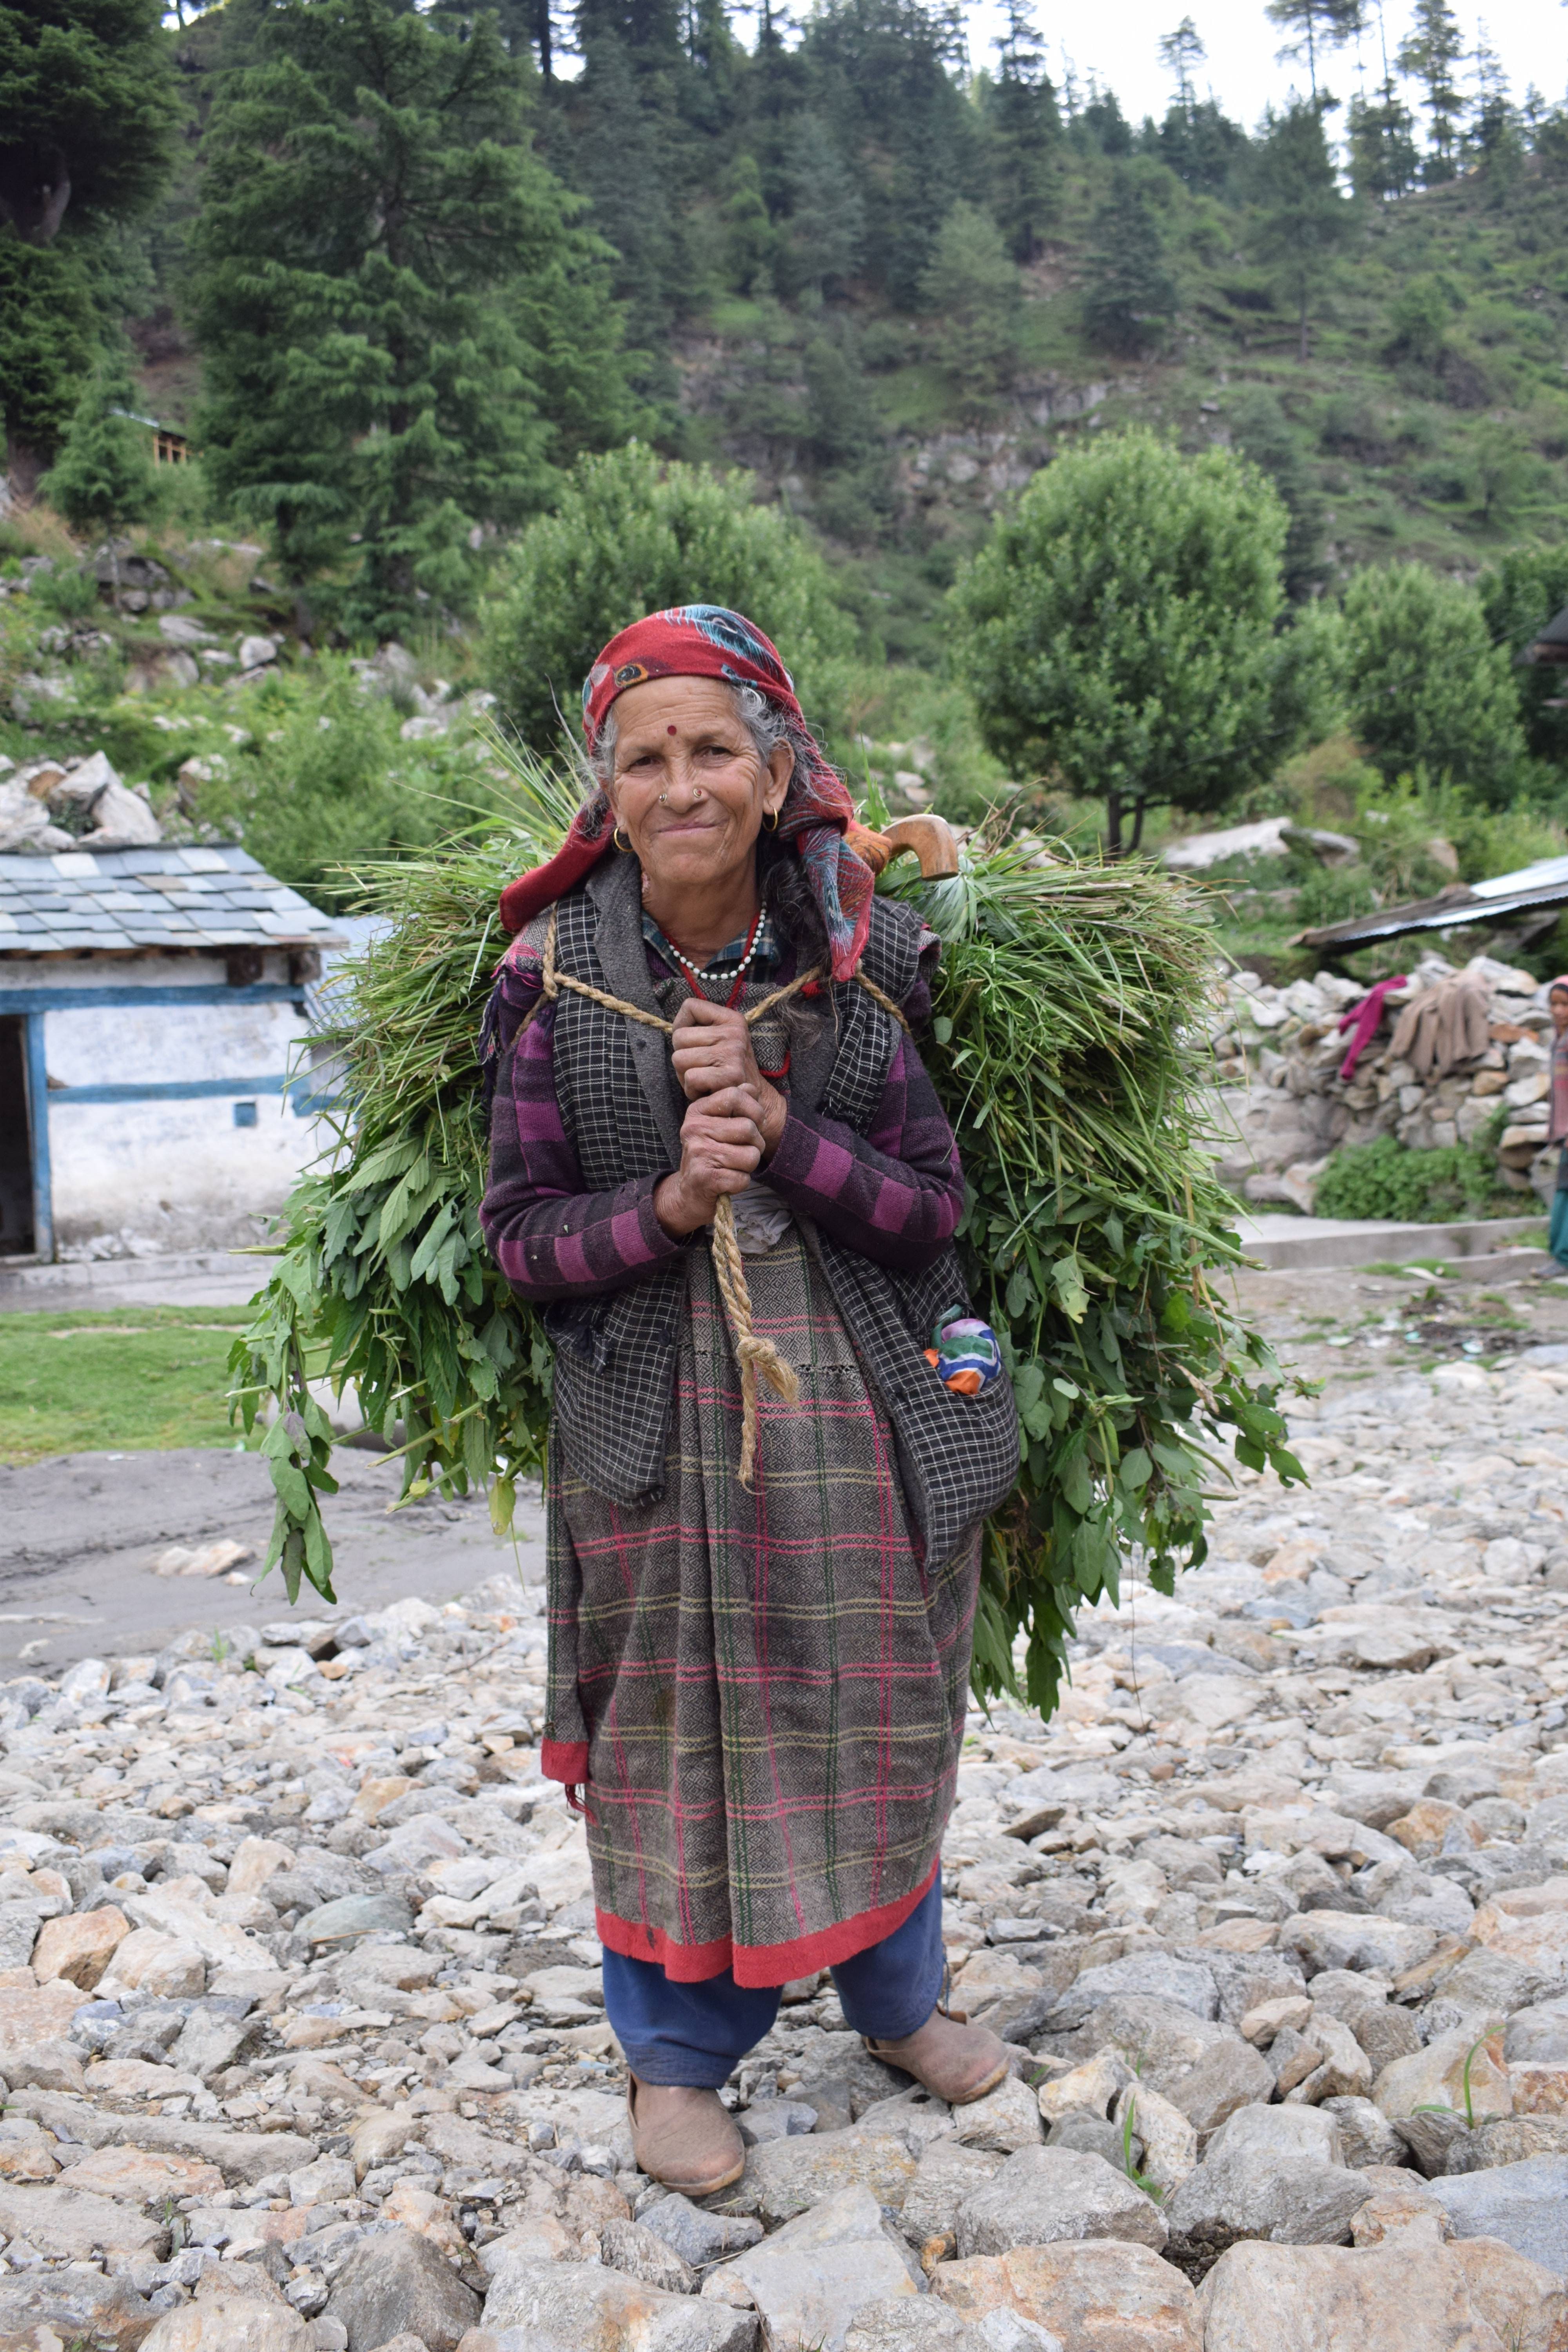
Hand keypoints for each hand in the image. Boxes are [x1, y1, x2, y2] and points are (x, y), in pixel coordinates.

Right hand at [654, 1086, 766, 1236]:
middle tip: (741, 1151)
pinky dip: (740, 1183)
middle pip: (749, 1128)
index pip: (735, 1094)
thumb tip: (750, 1086)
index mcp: (697, 1110)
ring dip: (748, 1165)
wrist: (689, 1192)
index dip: (754, 1109)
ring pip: (751, 1155)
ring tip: (732, 1166)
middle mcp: (694, 1128)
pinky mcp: (705, 1178)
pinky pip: (743, 1178)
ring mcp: (698, 1153)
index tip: (751, 1123)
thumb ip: (735, 1103)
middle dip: (755, 1144)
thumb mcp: (718, 1123)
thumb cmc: (710, 1154)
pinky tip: (726, 1181)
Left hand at [670, 998, 785, 1150]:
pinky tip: (706, 1090)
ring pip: (679, 1058)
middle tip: (701, 1068)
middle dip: (683, 1057)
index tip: (696, 1043)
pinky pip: (691, 1078)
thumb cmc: (723, 1071)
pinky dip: (692, 1090)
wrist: (750, 1102)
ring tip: (704, 1079)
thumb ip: (697, 1027)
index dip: (682, 1026)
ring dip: (685, 1075)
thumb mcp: (717, 1041)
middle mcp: (735, 1033)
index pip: (690, 1006)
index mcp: (732, 1019)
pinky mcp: (731, 1075)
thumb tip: (674, 1023)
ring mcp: (734, 1053)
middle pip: (679, 1037)